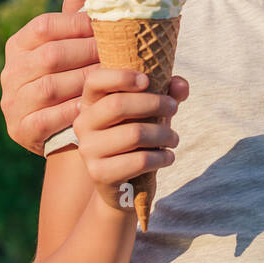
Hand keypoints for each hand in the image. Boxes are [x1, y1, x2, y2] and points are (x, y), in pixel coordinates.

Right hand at [0, 0, 189, 154]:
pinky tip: (96, 107)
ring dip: (87, 82)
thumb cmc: (69, 79)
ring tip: (118, 79)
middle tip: (124, 54)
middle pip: (50, 56)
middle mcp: (11, 72)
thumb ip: (73, 21)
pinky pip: (47, 119)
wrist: (56, 131)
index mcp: (19, 45)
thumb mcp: (68, 49)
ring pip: (51, 87)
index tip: (108, 26)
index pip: (44, 26)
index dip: (77, 24)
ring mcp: (13, 102)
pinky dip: (72, 112)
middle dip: (90, 53)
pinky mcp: (20, 130)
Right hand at [73, 68, 182, 208]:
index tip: (147, 81)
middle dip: (155, 103)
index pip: (95, 80)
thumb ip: (168, 93)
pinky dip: (161, 157)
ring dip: (164, 134)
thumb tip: (180, 85)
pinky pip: (139, 161)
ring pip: (133, 133)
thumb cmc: (139, 138)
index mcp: (91, 103)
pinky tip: (168, 157)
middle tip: (174, 108)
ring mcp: (88, 150)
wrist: (124, 185)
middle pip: (117, 105)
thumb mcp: (152, 112)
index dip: (121, 77)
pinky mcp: (99, 174)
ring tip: (174, 138)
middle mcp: (83, 124)